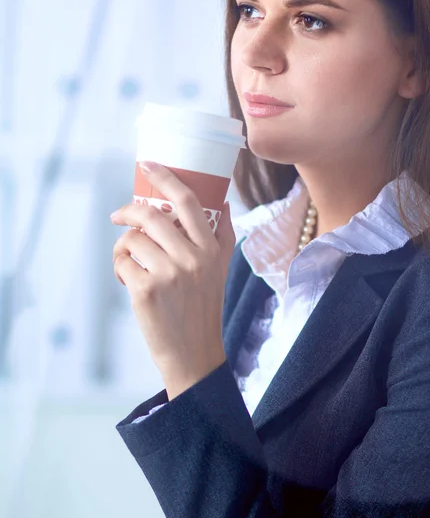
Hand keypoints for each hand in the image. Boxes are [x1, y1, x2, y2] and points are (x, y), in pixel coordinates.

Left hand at [110, 161, 235, 399]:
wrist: (193, 353)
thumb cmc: (204, 307)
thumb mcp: (221, 269)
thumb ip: (222, 235)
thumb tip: (223, 201)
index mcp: (212, 249)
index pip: (188, 201)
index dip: (166, 177)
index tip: (148, 164)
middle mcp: (193, 258)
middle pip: (150, 215)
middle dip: (127, 211)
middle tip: (119, 215)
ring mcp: (168, 274)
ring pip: (132, 239)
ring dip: (124, 247)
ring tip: (131, 263)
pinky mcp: (145, 290)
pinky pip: (121, 261)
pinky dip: (119, 268)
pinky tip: (128, 281)